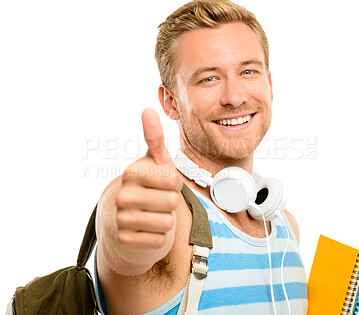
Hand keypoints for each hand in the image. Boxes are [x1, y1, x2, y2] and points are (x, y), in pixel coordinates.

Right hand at [114, 108, 182, 264]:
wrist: (125, 219)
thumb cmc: (148, 186)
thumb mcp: (155, 161)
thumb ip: (154, 137)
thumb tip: (147, 109)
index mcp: (131, 172)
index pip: (173, 180)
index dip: (175, 184)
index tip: (163, 184)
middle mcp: (122, 195)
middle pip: (171, 202)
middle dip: (171, 203)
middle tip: (158, 201)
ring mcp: (121, 219)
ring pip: (167, 222)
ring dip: (166, 221)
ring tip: (153, 215)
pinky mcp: (124, 241)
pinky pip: (160, 241)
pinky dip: (160, 237)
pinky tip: (148, 231)